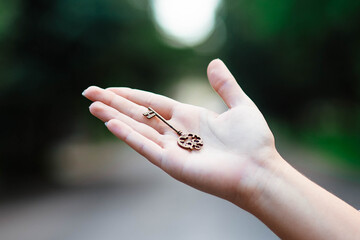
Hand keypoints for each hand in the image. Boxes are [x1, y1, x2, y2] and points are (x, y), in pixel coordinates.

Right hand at [83, 59, 279, 207]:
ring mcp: (172, 148)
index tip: (110, 89)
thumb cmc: (253, 141)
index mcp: (189, 117)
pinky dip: (128, 135)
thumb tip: (213, 62)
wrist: (260, 169)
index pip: (152, 103)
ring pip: (136, 129)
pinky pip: (146, 146)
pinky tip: (111, 123)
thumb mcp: (240, 105)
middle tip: (88, 93)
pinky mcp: (172, 163)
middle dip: (113, 103)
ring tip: (92, 106)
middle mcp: (176, 132)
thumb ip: (225, 85)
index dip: (131, 95)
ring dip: (113, 117)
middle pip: (138, 114)